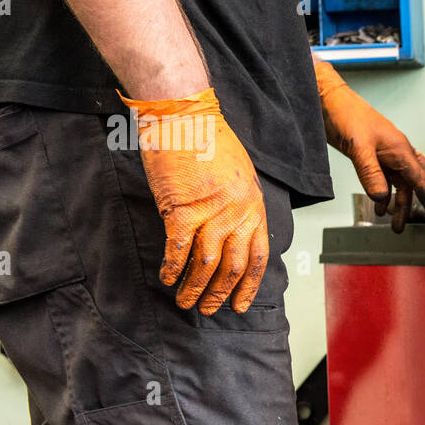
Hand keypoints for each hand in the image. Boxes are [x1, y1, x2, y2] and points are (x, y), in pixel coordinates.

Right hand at [119, 87, 268, 314]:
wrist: (186, 115)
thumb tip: (232, 232)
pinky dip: (172, 267)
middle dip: (220, 293)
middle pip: (233, 266)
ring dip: (195, 287)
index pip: (258, 256)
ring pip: (207, 264)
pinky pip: (179, 248)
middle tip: (209, 309)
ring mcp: (212, 212)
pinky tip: (166, 278)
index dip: (248, 285)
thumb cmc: (209, 140)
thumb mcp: (240, 175)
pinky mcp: (183, 208)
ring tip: (184, 302)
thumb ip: (240, 205)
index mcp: (254, 206)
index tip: (239, 303)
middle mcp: (238, 212)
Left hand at [313, 59, 424, 232]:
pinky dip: (386, 197)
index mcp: (400, 149)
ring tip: (398, 225)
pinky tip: (380, 208)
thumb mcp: (358, 146)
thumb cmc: (346, 114)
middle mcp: (398, 153)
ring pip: (402, 185)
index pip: (421, 180)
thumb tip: (382, 197)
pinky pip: (387, 181)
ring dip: (401, 205)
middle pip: (421, 181)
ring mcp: (387, 155)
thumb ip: (371, 173)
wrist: (329, 101)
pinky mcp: (375, 158)